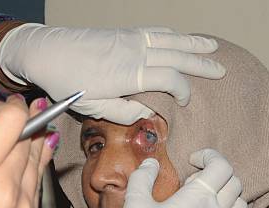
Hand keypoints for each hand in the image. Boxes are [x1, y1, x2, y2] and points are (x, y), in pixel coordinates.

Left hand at [0, 25, 224, 124]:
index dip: (184, 90)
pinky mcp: (123, 34)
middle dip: (202, 64)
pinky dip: (172, 34)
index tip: (185, 101)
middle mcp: (135, 53)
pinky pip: (155, 32)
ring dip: (193, 44)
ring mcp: (130, 40)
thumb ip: (122, 112)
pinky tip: (181, 37)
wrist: (47, 52)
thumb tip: (147, 114)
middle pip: (177, 56)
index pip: (170, 80)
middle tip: (221, 70)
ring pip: (170, 40)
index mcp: (129, 75)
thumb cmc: (66, 82)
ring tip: (212, 48)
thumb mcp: (92, 107)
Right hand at [0, 95, 55, 207]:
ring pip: (38, 158)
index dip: (3, 108)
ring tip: (21, 135)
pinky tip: (24, 165)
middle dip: (18, 120)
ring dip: (29, 142)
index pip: (10, 122)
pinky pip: (37, 184)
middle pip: (27, 136)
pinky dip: (32, 168)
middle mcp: (7, 186)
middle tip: (5, 119)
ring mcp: (25, 206)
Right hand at [119, 148, 246, 207]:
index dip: (210, 156)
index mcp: (197, 198)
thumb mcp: (134, 204)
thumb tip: (150, 163)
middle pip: (235, 182)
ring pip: (241, 204)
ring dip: (226, 194)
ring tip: (203, 198)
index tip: (193, 159)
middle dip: (217, 174)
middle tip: (193, 180)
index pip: (222, 166)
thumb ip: (142, 177)